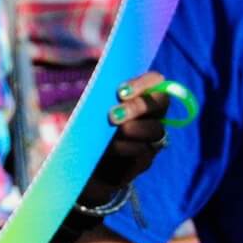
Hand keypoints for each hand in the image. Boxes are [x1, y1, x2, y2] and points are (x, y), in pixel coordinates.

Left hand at [78, 71, 171, 206]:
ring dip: (136, 129)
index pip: (155, 81)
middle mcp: (152, 115)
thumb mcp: (88, 108)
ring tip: (114, 133)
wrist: (81, 161)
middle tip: (112, 115)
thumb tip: (94, 97)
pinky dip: (128, 149)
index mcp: (141, 95)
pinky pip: (144, 153)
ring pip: (156, 130)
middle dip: (138, 107)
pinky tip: (111, 148)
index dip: (143, 83)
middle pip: (160, 104)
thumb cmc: (87, 126)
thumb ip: (97, 98)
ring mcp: (151, 139)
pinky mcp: (144, 160)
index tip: (120, 92)